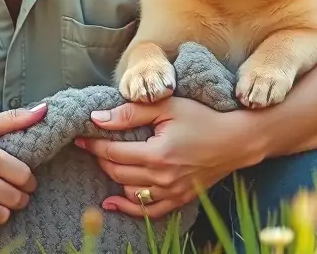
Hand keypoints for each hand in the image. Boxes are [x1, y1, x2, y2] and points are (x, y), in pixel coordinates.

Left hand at [74, 98, 259, 217]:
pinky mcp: (180, 199)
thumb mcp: (167, 107)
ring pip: (129, 192)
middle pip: (117, 172)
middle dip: (101, 158)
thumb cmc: (203, 118)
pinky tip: (112, 202)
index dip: (92, 144)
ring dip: (113, 178)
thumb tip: (97, 119)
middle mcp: (162, 178)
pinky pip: (148, 210)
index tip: (79, 137)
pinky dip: (128, 207)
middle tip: (93, 145)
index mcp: (157, 154)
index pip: (113, 152)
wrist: (237, 140)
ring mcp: (171, 192)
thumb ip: (130, 113)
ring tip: (105, 163)